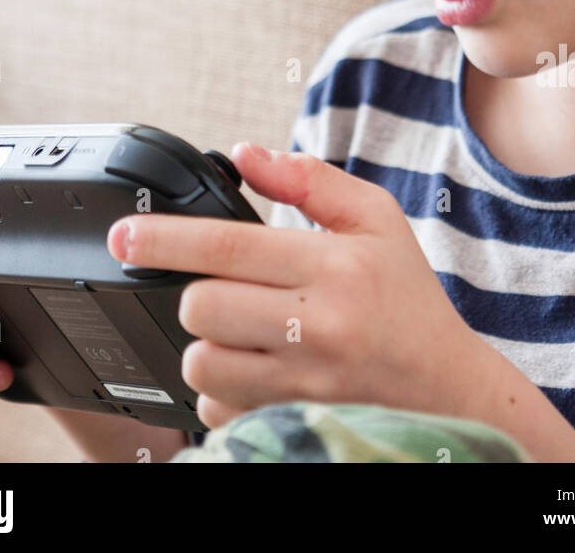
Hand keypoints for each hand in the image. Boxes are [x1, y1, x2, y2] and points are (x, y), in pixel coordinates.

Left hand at [106, 144, 475, 429]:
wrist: (451, 393)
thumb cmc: (408, 299)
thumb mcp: (377, 218)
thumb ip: (309, 179)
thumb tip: (244, 151)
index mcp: (333, 265)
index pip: (227, 246)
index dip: (164, 238)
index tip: (122, 235)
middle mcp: (317, 326)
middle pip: (202, 307)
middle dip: (198, 293)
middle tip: (227, 289)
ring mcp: (304, 384)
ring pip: (203, 363)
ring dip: (208, 345)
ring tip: (242, 332)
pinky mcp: (293, 424)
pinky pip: (220, 411)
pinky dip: (224, 393)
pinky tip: (257, 373)